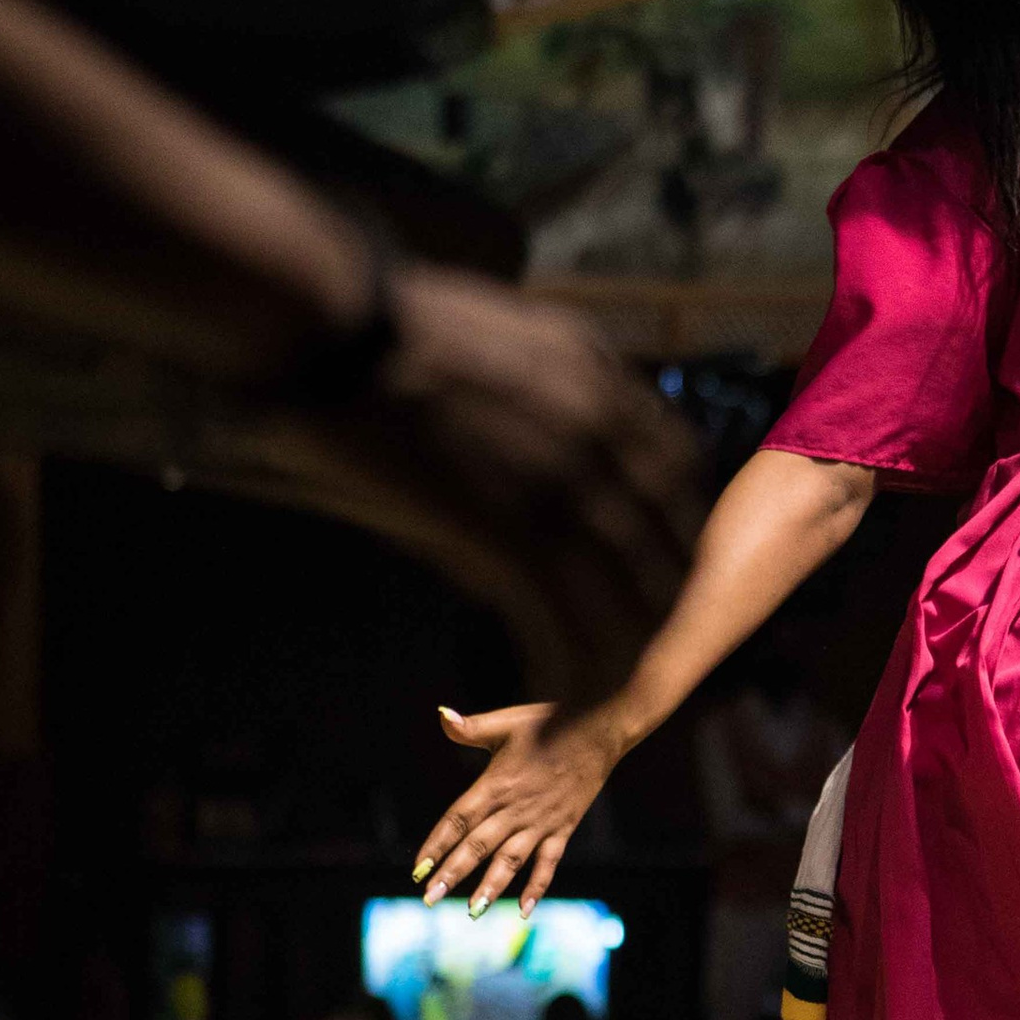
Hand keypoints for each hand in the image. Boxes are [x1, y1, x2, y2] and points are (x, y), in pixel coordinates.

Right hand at [282, 266, 701, 703]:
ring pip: (626, 595)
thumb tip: (578, 441)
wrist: (338, 330)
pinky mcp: (512, 528)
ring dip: (616, 654)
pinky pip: (564, 619)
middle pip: (667, 543)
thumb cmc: (394, 335)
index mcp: (602, 380)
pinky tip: (550, 689)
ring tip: (596, 689)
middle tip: (637, 645)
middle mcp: (601, 433)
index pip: (681, 470)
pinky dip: (564, 666)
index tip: (663, 564)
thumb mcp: (513, 340)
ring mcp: (563, 482)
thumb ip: (559, 396)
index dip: (677, 527)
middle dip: (659, 603)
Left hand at [413, 699, 627, 917]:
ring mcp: (541, 822)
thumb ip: (471, 728)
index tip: (418, 868)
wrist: (598, 730)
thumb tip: (442, 716)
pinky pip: (549, 863)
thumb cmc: (549, 723)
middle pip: (478, 846)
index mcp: (496, 784)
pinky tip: (524, 910)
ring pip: (510, 860)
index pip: (459, 820)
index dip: (437, 845)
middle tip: (430, 898)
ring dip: (491, 886)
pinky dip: (537, 886)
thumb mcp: (507, 722)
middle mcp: (516, 809)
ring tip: (472, 911)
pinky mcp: (563, 828)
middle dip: (453, 873)